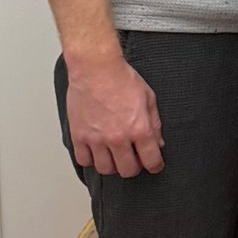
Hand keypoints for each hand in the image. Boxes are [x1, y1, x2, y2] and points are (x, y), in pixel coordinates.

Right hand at [64, 46, 163, 177]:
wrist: (95, 68)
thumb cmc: (121, 78)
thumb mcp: (148, 98)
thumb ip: (154, 124)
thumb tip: (158, 143)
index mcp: (139, 129)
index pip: (151, 161)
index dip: (155, 166)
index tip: (154, 165)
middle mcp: (118, 138)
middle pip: (127, 170)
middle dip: (134, 167)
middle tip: (133, 160)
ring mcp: (96, 139)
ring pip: (105, 169)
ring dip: (112, 166)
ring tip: (114, 156)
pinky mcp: (79, 135)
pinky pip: (83, 160)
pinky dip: (90, 159)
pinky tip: (96, 151)